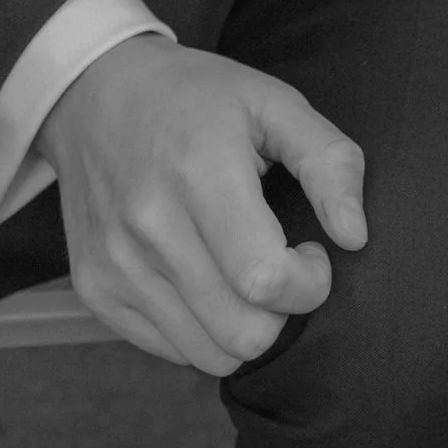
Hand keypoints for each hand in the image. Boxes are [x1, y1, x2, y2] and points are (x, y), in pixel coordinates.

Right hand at [43, 40, 364, 373]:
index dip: (309, 282)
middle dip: (281, 312)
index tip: (309, 252)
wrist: (94, 93)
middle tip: (278, 265)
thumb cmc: (195, 98)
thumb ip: (329, 163)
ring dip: (243, 325)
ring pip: (208, 354)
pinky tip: (202, 278)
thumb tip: (354, 235)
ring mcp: (114, 263)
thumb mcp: (273, 102)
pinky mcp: (93, 287)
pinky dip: (200, 327)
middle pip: (241, 332)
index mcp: (199, 173)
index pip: (264, 280)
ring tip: (240, 272)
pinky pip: (170, 349)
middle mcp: (148, 226)